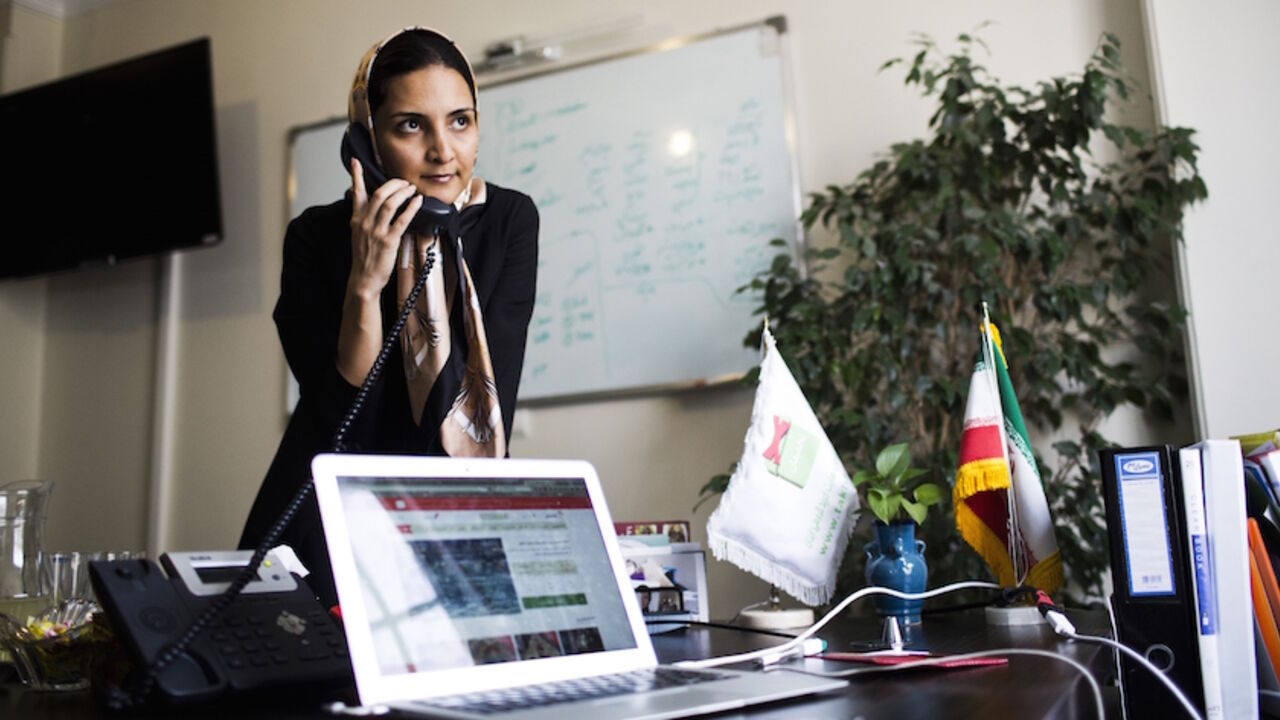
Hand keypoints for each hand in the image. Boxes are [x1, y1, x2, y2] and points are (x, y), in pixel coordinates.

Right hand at [347, 157, 422, 299]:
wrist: (363, 279)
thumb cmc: (365, 258)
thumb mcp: (359, 234)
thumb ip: (365, 218)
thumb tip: (374, 205)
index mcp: (357, 219)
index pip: (356, 192)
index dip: (357, 175)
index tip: (356, 161)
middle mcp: (365, 222)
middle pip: (379, 193)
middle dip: (394, 183)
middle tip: (404, 182)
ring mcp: (376, 231)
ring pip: (390, 203)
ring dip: (403, 193)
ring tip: (412, 189)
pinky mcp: (388, 241)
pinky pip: (401, 220)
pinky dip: (411, 208)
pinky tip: (417, 202)